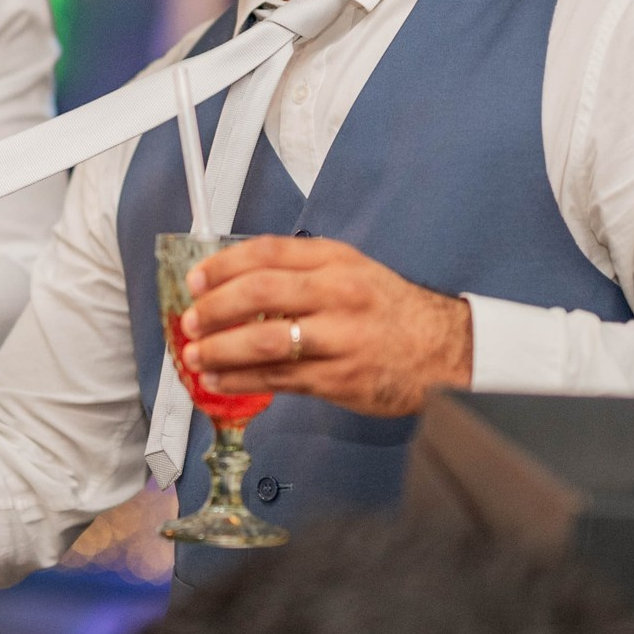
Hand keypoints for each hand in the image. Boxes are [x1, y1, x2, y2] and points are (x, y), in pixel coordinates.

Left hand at [178, 236, 471, 417]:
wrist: (444, 350)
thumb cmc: (388, 310)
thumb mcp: (352, 271)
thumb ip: (300, 271)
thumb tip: (235, 283)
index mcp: (335, 261)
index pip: (267, 252)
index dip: (223, 265)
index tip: (196, 279)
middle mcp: (337, 294)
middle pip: (259, 293)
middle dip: (214, 308)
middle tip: (189, 321)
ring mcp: (339, 338)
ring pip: (264, 341)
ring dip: (219, 349)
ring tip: (194, 355)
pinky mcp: (338, 378)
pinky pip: (278, 378)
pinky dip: (240, 381)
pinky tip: (219, 381)